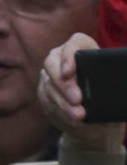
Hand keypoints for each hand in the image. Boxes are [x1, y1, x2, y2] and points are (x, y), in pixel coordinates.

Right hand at [38, 33, 124, 153]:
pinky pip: (48, 103)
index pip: (73, 44)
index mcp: (83, 48)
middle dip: (64, 85)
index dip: (68, 56)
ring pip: (50, 87)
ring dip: (64, 103)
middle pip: (53, 65)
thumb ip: (113, 76)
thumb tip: (120, 78)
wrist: (97, 118)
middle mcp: (63, 59)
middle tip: (77, 100)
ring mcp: (51, 76)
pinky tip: (72, 120)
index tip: (68, 72)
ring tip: (79, 115)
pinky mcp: (45, 94)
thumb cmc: (109, 97)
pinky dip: (61, 112)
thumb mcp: (115, 83)